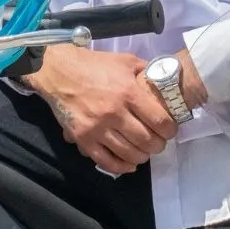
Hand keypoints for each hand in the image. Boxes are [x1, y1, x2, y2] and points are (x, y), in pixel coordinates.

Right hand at [27, 46, 191, 174]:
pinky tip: (129, 165)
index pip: (160, 121)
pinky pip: (105, 161)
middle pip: (146, 141)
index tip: (170, 130)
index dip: (170, 130)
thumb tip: (163, 79)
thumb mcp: (124, 61)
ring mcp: (97, 128)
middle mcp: (114, 113)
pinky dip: (121, 167)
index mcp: (128, 93)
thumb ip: (145, 71)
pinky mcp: (83, 138)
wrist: (59, 72)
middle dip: (158, 145)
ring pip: (128, 153)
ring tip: (144, 152)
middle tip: (159, 143)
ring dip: (141, 157)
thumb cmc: (94, 65)